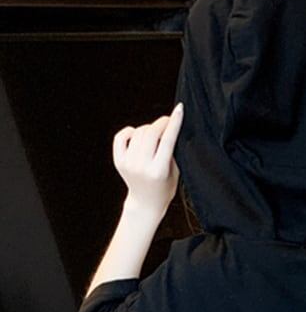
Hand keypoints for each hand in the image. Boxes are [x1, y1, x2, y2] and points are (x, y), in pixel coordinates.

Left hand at [113, 102, 182, 219]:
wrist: (146, 202)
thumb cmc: (165, 187)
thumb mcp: (175, 172)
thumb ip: (172, 151)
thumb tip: (170, 127)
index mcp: (158, 171)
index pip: (167, 141)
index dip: (174, 123)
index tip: (180, 109)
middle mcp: (141, 166)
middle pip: (151, 133)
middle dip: (162, 123)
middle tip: (169, 121)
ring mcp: (128, 163)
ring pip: (139, 132)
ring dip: (149, 128)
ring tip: (155, 135)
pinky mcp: (119, 161)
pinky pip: (122, 136)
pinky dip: (131, 131)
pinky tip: (138, 136)